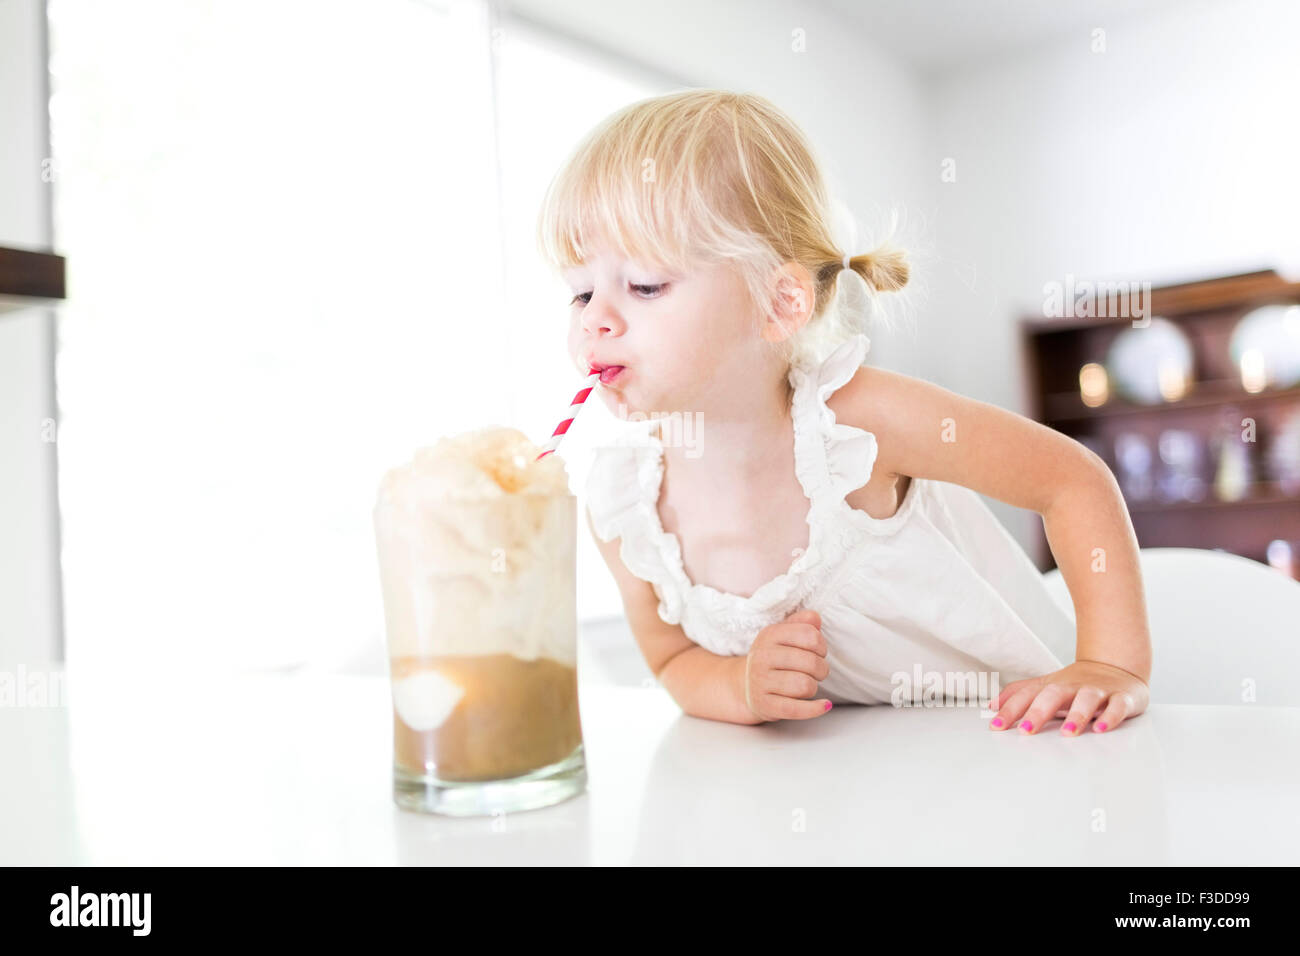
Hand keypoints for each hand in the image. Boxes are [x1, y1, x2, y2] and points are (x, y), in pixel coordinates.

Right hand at [744, 609, 831, 721]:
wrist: (745, 686)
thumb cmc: (774, 659)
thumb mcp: (784, 636)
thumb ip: (802, 623)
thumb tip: (815, 618)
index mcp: (769, 635)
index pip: (810, 635)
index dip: (821, 645)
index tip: (817, 652)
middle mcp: (762, 657)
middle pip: (810, 662)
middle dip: (821, 669)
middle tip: (815, 672)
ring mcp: (760, 682)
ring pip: (805, 685)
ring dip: (813, 687)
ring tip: (807, 685)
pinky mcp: (765, 705)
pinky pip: (796, 709)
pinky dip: (815, 709)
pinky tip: (824, 705)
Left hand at [989, 660, 1149, 735]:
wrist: (1117, 667)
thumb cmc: (1076, 683)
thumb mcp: (1046, 686)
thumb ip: (1019, 694)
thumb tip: (991, 706)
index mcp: (1053, 685)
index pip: (1028, 695)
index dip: (1010, 709)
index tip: (996, 726)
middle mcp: (1073, 686)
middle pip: (1054, 694)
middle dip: (1038, 712)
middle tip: (1025, 731)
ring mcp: (1099, 691)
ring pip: (1088, 698)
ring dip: (1077, 714)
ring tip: (1067, 732)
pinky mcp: (1123, 698)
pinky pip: (1118, 706)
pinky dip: (1110, 717)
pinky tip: (1101, 729)